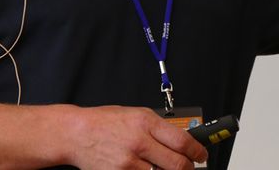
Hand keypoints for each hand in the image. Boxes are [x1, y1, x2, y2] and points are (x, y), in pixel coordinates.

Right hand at [65, 106, 207, 169]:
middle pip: (177, 164)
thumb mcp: (135, 114)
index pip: (182, 141)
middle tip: (189, 167)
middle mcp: (139, 141)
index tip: (201, 155)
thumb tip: (181, 141)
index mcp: (145, 121)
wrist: (77, 133)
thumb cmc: (105, 122)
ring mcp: (129, 162)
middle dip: (188, 169)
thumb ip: (158, 128)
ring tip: (166, 168)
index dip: (198, 152)